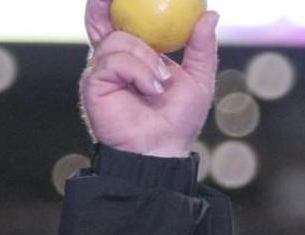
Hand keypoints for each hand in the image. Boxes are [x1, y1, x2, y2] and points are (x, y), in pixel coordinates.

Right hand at [80, 0, 217, 156]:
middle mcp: (112, 59)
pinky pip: (115, 60)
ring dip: (147, 58)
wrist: (162, 150)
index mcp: (134, 55)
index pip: (121, 21)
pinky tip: (150, 88)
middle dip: (105, 5)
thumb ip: (202, 46)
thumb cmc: (178, 120)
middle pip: (102, 21)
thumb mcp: (198, 79)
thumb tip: (211, 14)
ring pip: (119, 40)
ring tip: (161, 83)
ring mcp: (101, 70)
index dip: (118, 4)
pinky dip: (138, 71)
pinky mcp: (93, 83)